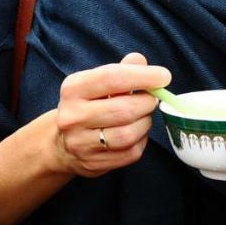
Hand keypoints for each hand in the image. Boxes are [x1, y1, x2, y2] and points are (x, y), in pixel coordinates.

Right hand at [53, 52, 170, 178]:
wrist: (61, 143)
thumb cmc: (86, 105)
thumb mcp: (96, 82)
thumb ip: (120, 70)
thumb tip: (140, 61)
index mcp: (73, 89)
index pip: (112, 78)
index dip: (142, 76)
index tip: (163, 76)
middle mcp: (73, 116)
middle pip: (123, 109)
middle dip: (147, 103)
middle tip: (153, 99)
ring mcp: (81, 143)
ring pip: (128, 134)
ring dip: (145, 123)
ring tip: (143, 115)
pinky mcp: (94, 163)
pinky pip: (130, 152)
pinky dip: (141, 141)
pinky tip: (137, 133)